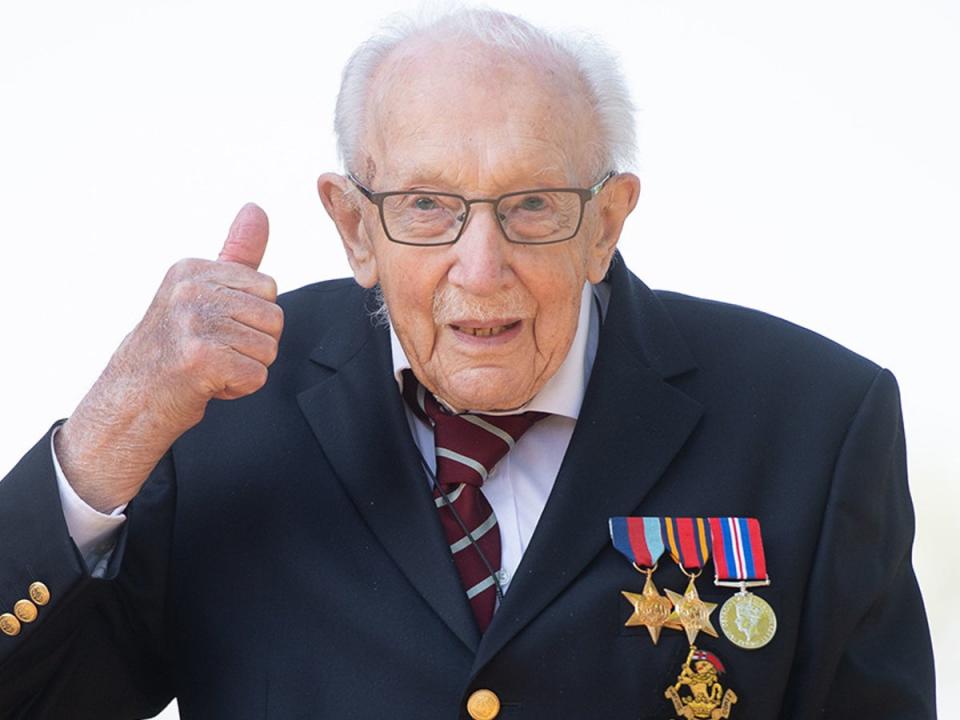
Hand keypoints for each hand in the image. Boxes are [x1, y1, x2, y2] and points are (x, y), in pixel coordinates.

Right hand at [56, 204, 283, 511]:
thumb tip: (257, 208)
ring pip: (268, 349)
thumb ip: (236, 254)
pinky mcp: (201, 358)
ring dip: (245, 368)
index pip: (269, 289)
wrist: (132, 399)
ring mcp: (193, 323)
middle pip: (275, 320)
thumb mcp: (202, 291)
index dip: (251, 318)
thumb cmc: (174, 346)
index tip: (214, 328)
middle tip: (212, 352)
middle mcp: (190, 290)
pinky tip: (207, 384)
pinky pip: (257, 376)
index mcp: (191, 269)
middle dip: (252, 345)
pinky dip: (238, 389)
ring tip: (209, 367)